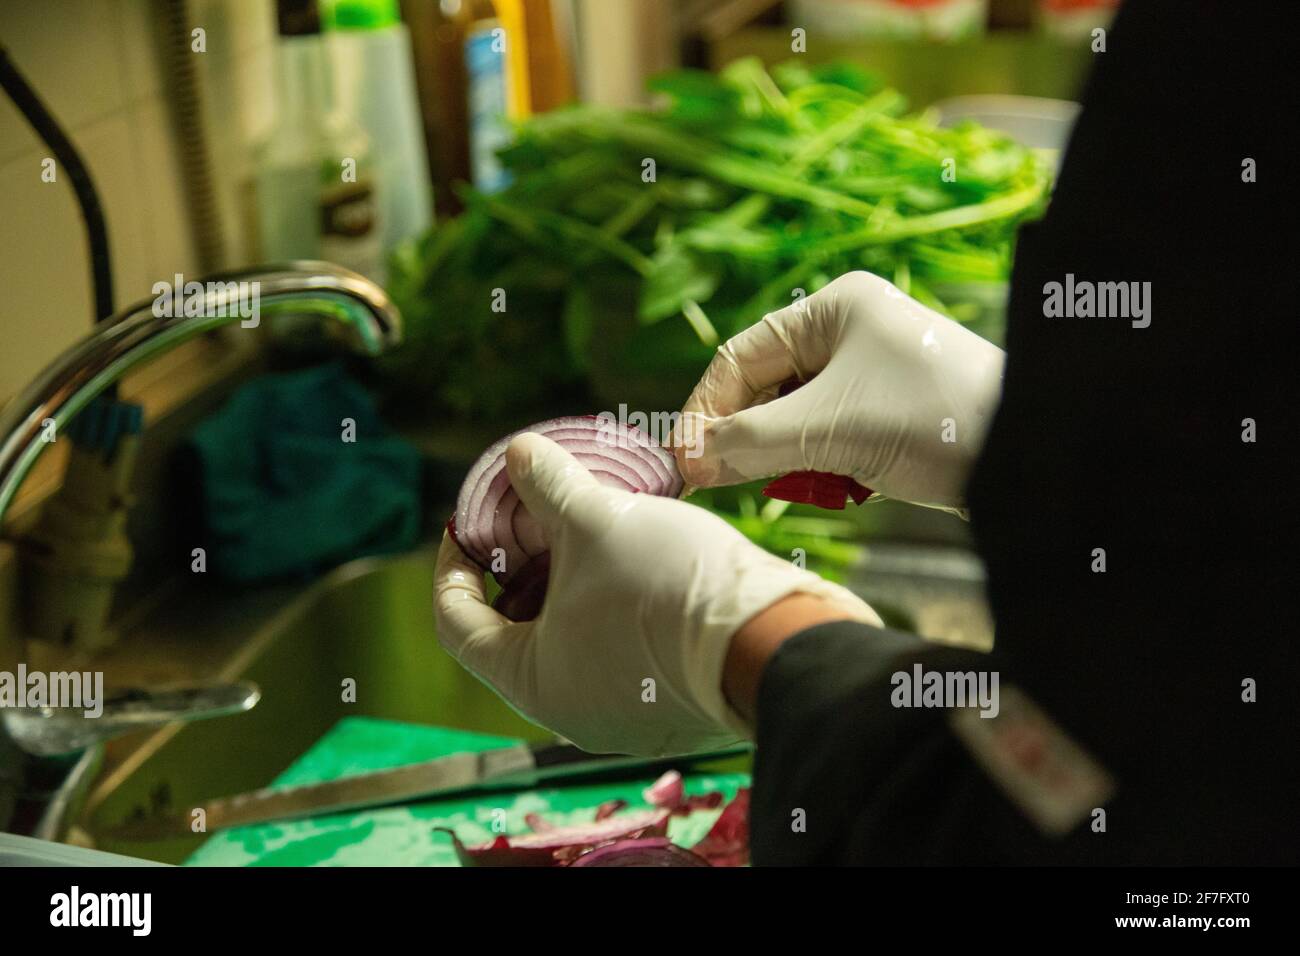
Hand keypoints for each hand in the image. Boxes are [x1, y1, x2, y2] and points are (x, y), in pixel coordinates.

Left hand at [434, 432, 881, 756]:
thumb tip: (517, 452)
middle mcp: (570, 710)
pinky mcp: (668, 702)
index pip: (457, 622)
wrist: (780, 640)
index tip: (467, 520)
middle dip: (520, 563)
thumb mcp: (599, 520)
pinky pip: (615, 649)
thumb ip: (547, 485)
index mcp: (532, 680)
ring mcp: (622, 713)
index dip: (453, 563)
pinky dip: (607, 603)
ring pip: (570, 637)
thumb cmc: (671, 588)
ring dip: (568, 580)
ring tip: (587, 522)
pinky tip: (631, 554)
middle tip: (534, 510)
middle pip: (516, 628)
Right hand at [677, 271, 1004, 510]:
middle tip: (718, 482)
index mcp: (832, 310)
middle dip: (747, 437)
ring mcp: (871, 374)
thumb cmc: (932, 419)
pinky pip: (830, 438)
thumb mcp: (829, 430)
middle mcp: (849, 332)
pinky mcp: (889, 413)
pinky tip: (842, 485)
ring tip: (798, 484)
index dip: (705, 410)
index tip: (685, 462)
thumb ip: (750, 441)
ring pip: (796, 419)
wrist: (1029, 452)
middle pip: (766, 388)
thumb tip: (690, 459)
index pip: (741, 356)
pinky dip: (825, 466)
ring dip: (789, 457)